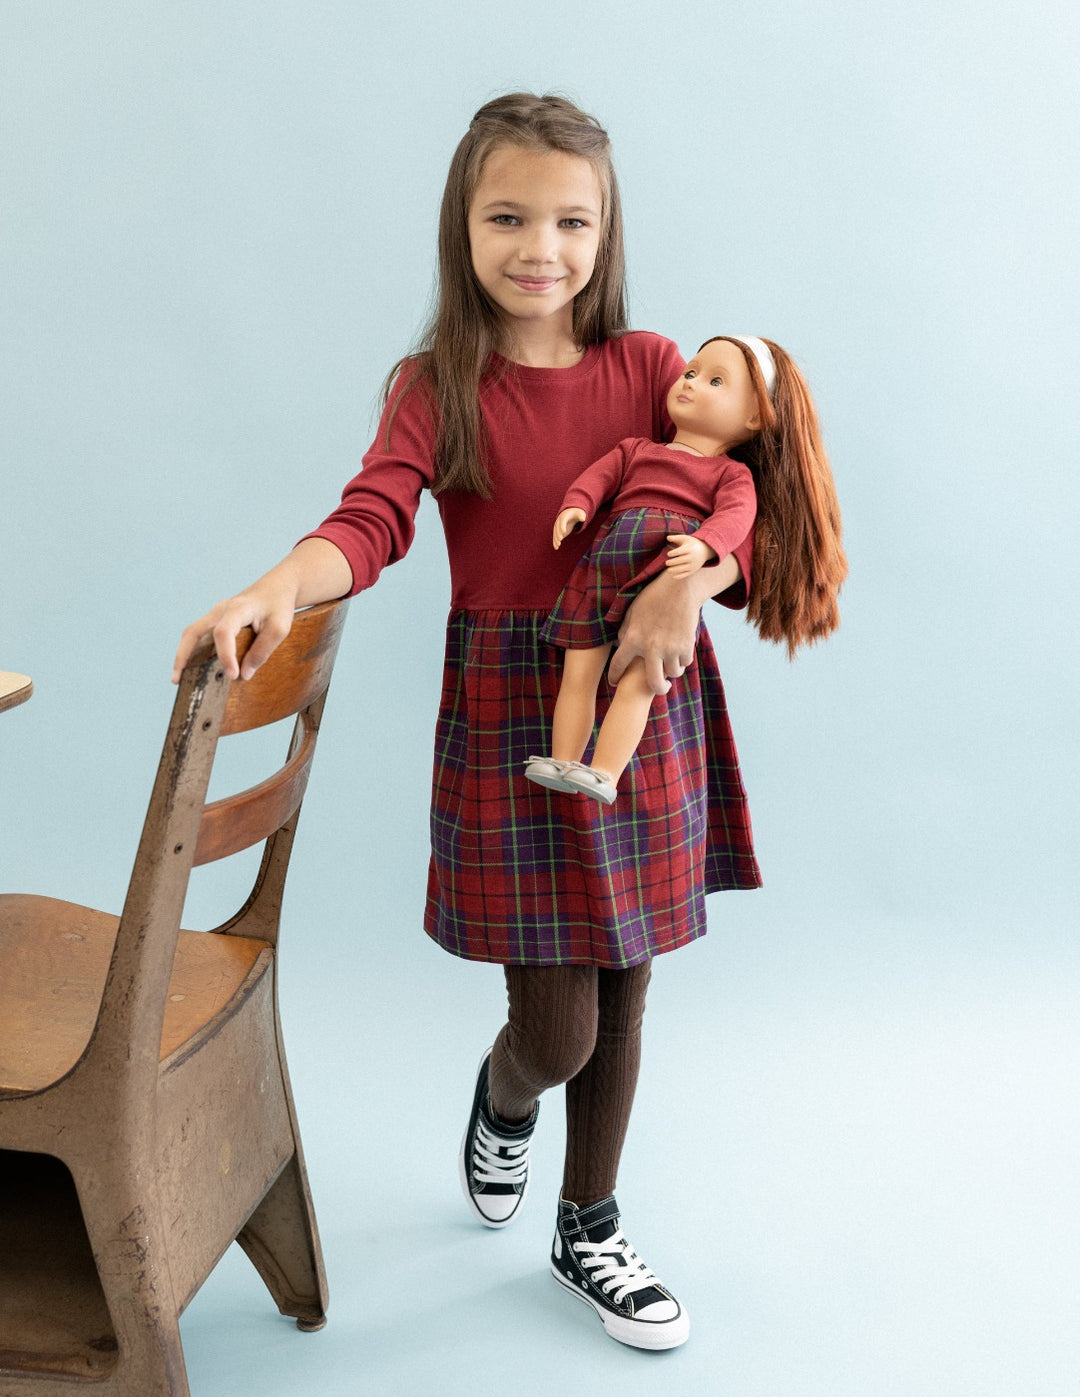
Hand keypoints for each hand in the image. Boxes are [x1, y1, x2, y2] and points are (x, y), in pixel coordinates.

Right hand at [172, 576, 297, 683]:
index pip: (223, 633)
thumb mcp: (279, 628)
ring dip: (183, 655)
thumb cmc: (278, 606)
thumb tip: (244, 674)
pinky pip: (200, 637)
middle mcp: (220, 610)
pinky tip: (194, 669)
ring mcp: (215, 614)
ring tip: (179, 679)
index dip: (225, 656)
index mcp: (237, 609)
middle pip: (193, 632)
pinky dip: (193, 652)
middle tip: (178, 680)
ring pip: (192, 634)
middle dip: (183, 656)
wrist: (276, 587)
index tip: (233, 676)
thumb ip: (262, 651)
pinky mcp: (216, 621)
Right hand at [553, 508, 586, 548]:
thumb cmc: (576, 514)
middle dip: (558, 534)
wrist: (570, 514)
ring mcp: (558, 527)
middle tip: (560, 539)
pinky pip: (556, 537)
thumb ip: (581, 516)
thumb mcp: (579, 514)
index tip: (564, 532)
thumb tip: (583, 519)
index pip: (562, 521)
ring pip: (555, 533)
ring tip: (558, 545)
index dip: (562, 526)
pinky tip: (556, 548)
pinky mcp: (558, 532)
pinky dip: (555, 542)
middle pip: (557, 528)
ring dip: (556, 539)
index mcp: (564, 517)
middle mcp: (559, 522)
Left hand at [608, 570, 699, 694]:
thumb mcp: (632, 612)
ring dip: (672, 670)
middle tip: (660, 687)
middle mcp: (651, 647)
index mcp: (633, 638)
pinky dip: (683, 660)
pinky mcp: (686, 645)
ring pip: (673, 673)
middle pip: (654, 683)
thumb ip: (625, 631)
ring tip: (671, 664)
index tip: (614, 682)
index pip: (618, 665)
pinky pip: (685, 662)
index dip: (614, 676)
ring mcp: (670, 648)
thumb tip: (619, 645)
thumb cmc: (653, 597)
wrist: (680, 587)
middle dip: (658, 689)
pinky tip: (680, 653)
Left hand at [665, 534, 715, 579]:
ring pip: (682, 569)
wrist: (705, 551)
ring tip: (668, 570)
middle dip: (672, 562)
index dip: (673, 553)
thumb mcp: (685, 539)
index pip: (680, 551)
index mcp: (689, 549)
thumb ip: (675, 538)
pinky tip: (673, 575)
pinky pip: (685, 575)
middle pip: (680, 560)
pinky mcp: (693, 570)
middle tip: (666, 563)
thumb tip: (667, 537)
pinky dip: (679, 576)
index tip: (668, 554)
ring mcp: (692, 564)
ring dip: (674, 570)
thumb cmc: (691, 544)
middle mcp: (691, 557)